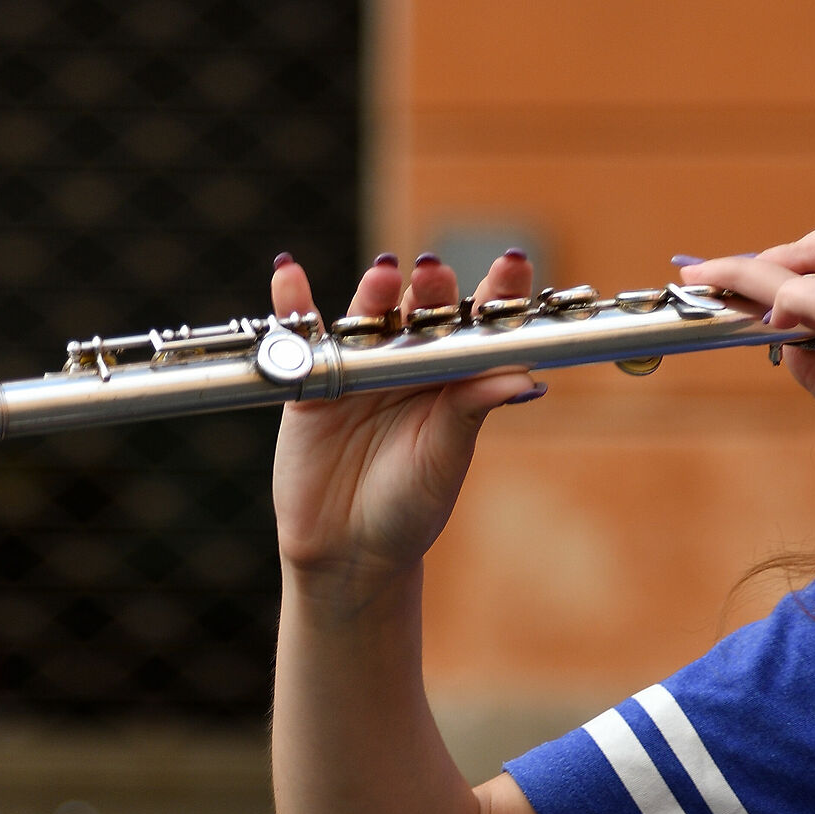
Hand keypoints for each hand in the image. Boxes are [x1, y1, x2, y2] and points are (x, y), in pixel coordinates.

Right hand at [270, 251, 542, 607]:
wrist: (349, 550)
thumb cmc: (412, 504)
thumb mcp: (445, 456)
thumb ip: (474, 408)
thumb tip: (526, 376)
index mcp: (456, 376)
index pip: (481, 323)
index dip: (499, 292)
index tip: (514, 263)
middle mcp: (411, 362)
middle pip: (424, 310)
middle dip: (434, 288)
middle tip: (437, 272)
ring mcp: (360, 366)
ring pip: (368, 317)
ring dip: (374, 291)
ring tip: (385, 273)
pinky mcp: (311, 379)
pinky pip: (301, 335)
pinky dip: (291, 304)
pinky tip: (288, 274)